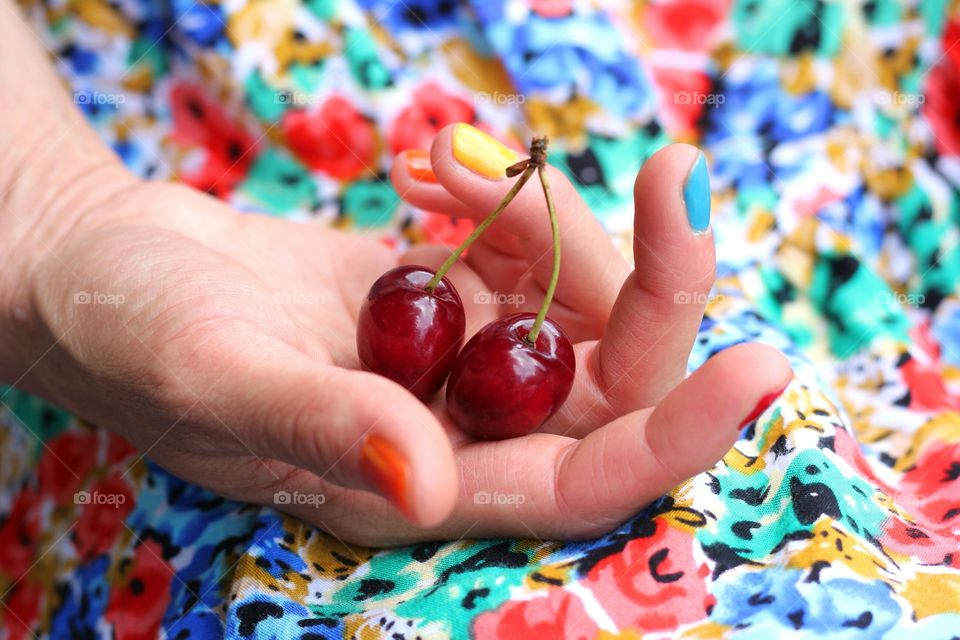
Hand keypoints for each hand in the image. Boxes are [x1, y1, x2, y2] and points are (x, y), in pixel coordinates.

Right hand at [2, 125, 790, 546]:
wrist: (117, 268)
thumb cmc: (141, 334)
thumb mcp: (214, 374)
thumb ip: (317, 426)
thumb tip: (423, 482)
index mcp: (419, 485)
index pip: (582, 483)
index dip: (678, 435)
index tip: (758, 362)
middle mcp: (462, 432)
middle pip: (616, 379)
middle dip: (657, 279)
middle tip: (666, 175)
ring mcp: (463, 357)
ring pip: (587, 304)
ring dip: (564, 223)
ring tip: (459, 169)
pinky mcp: (452, 290)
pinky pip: (534, 249)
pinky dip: (514, 197)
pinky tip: (441, 171)